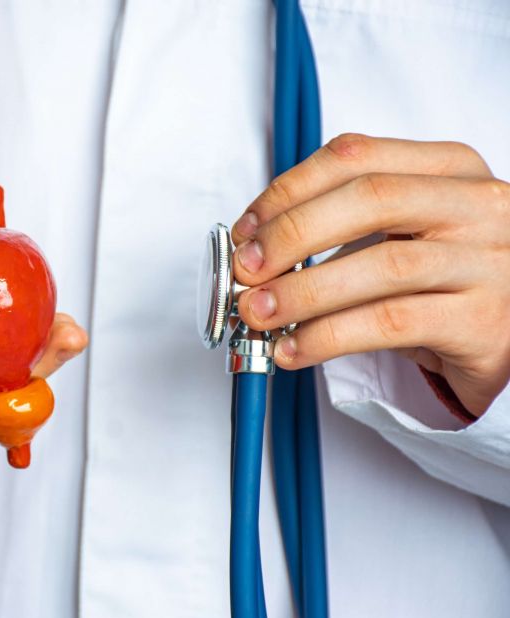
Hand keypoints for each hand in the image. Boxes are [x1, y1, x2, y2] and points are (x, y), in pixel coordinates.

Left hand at [231, 134, 509, 415]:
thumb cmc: (449, 280)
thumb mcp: (409, 232)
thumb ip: (347, 223)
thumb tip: (256, 246)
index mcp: (449, 169)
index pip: (356, 157)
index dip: (289, 190)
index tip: (246, 228)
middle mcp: (476, 205)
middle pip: (370, 200)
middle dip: (292, 234)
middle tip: (245, 270)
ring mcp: (488, 262)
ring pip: (381, 266)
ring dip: (302, 292)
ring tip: (257, 314)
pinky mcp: (484, 321)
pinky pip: (390, 324)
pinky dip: (328, 337)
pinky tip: (294, 348)